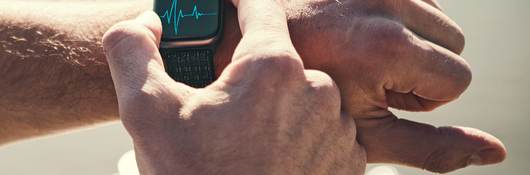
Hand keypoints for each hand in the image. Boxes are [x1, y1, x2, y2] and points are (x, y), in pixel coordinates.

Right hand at [103, 0, 364, 173]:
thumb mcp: (146, 113)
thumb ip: (134, 52)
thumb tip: (145, 24)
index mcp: (273, 68)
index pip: (260, 6)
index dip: (238, 1)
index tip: (226, 5)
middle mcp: (318, 91)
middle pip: (278, 59)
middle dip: (249, 73)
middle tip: (220, 102)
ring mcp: (338, 129)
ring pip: (302, 96)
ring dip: (276, 107)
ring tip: (245, 140)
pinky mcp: (348, 161)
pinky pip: (322, 130)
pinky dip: (299, 136)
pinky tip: (270, 158)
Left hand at [214, 0, 505, 172]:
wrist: (246, 39)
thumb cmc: (303, 96)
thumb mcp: (363, 134)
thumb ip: (431, 147)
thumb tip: (495, 151)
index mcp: (388, 47)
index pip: (457, 78)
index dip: (419, 94)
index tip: (377, 91)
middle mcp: (388, 3)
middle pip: (455, 43)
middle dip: (420, 64)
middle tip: (368, 70)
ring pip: (438, 17)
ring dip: (411, 37)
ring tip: (360, 47)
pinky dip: (398, 13)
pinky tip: (359, 24)